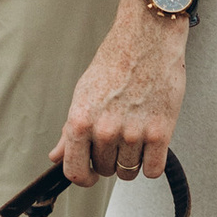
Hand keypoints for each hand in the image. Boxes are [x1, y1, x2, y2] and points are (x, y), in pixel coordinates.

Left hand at [55, 0, 187, 185]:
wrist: (148, 38)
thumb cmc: (116, 61)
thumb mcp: (83, 93)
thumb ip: (69, 130)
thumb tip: (56, 156)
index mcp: (80, 121)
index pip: (75, 171)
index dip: (83, 177)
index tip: (90, 175)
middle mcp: (104, 130)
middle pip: (105, 170)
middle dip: (110, 159)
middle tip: (118, 136)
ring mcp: (133, 133)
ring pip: (129, 172)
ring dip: (132, 161)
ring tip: (134, 135)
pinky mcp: (160, 133)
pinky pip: (153, 170)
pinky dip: (152, 162)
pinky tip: (150, 145)